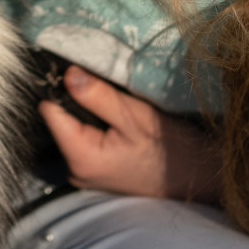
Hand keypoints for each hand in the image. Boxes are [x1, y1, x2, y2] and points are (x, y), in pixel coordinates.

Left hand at [39, 66, 222, 202]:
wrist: (199, 177)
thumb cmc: (172, 149)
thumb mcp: (136, 116)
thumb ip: (98, 97)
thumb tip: (68, 74)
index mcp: (81, 157)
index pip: (50, 112)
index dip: (60, 87)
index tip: (79, 71)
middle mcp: (76, 170)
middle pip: (60, 121)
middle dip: (76, 99)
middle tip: (103, 85)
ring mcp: (85, 173)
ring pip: (74, 129)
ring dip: (89, 113)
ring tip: (115, 104)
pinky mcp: (96, 171)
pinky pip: (86, 140)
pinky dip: (97, 126)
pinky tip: (117, 121)